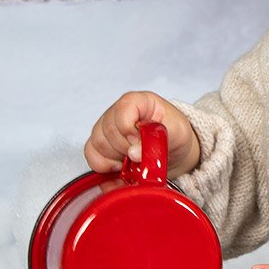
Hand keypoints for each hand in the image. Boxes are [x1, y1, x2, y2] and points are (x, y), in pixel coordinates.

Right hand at [83, 91, 200, 175]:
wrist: (173, 148)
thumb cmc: (175, 134)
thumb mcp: (176, 134)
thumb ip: (157, 140)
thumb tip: (133, 153)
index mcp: (139, 101)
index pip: (123, 109)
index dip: (130, 130)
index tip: (142, 141)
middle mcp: (118, 111)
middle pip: (108, 130)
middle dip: (126, 148)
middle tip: (141, 154)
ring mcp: (106, 127)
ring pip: (98, 144)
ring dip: (117, 158)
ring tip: (133, 159)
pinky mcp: (100, 144)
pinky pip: (91, 155)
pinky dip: (104, 166)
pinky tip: (120, 166)